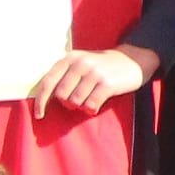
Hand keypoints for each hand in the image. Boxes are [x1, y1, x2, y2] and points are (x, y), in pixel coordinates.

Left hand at [27, 46, 156, 116]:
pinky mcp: (107, 84)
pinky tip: (97, 105)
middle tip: (78, 101)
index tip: (39, 115)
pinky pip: (90, 105)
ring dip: (81, 106)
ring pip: (75, 102)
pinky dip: (92, 109)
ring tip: (90, 100)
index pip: (48, 83)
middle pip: (61, 96)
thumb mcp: (82, 62)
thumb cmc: (103, 66)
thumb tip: (44, 99)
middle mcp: (80, 64)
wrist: (134, 59)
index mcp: (70, 58)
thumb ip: (64, 75)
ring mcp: (94, 73)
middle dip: (68, 103)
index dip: (41, 101)